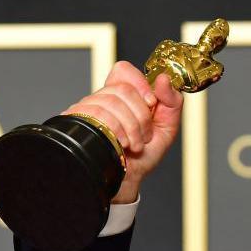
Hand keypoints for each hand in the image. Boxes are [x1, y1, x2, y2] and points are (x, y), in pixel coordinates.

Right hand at [61, 61, 183, 202]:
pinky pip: (98, 115)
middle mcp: (103, 99)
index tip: (152, 104)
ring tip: (134, 144)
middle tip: (145, 135)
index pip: (123, 70)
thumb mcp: (167, 127)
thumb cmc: (144, 155)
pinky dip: (117, 132)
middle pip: (122, 89)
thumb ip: (172, 102)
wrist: (128, 180)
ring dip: (131, 128)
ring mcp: (88, 110)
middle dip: (141, 116)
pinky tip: (121, 145)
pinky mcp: (78, 122)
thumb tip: (163, 79)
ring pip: (111, 102)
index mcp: (123, 96)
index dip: (140, 83)